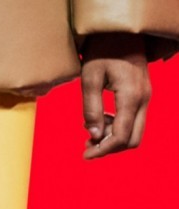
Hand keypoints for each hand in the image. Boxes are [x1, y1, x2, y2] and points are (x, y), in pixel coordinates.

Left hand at [81, 32, 150, 159]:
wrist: (121, 31)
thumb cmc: (102, 50)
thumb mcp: (90, 79)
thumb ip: (91, 110)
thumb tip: (94, 137)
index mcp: (130, 97)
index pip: (120, 137)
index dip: (102, 151)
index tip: (84, 155)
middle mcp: (143, 99)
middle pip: (132, 140)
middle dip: (110, 148)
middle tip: (88, 147)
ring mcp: (145, 97)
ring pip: (134, 132)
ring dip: (113, 139)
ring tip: (91, 134)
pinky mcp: (142, 95)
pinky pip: (133, 120)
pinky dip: (117, 127)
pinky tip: (101, 122)